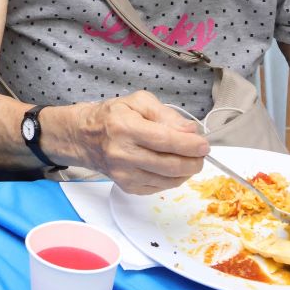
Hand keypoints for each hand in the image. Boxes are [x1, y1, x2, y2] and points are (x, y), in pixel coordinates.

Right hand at [44, 91, 209, 195]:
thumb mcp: (137, 102)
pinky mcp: (127, 187)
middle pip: (170, 165)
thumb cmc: (113, 117)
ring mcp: (124, 174)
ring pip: (168, 180)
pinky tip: (171, 167)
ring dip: (186, 171)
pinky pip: (160, 187)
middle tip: (200, 154)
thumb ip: (166, 114)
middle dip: (194, 161)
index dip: (189, 145)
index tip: (204, 145)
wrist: (85, 138)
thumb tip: (189, 131)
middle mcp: (123, 154)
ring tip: (188, 159)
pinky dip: (172, 178)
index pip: (165, 140)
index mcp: (125, 128)